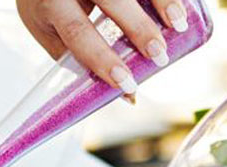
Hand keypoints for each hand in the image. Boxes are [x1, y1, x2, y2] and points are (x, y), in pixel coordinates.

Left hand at [17, 0, 188, 97]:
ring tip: (179, 23)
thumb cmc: (47, 7)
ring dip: (160, 0)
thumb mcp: (51, 34)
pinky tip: (178, 3)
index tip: (126, 81)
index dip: (102, 57)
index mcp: (51, 3)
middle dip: (138, 27)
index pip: (77, 31)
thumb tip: (129, 96)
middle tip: (159, 54)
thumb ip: (82, 61)